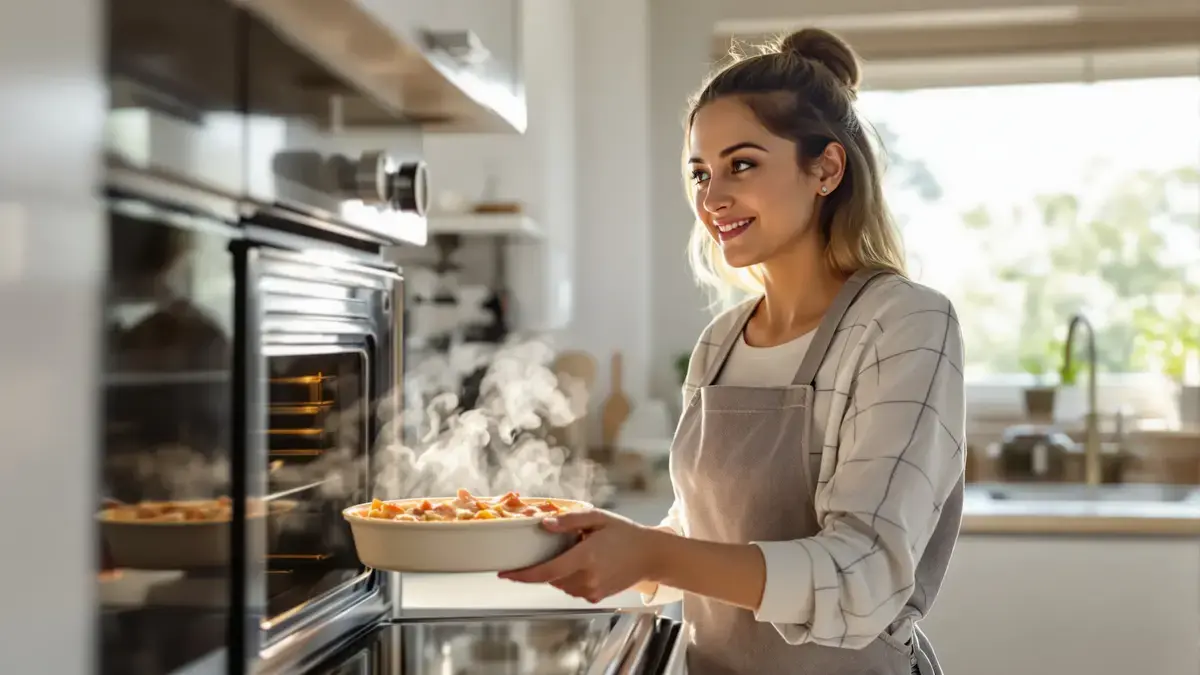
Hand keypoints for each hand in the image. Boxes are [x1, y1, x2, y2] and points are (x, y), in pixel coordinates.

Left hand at [498, 510, 663, 603]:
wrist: (651, 555)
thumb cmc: (625, 533)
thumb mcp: (598, 518)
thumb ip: (570, 521)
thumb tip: (545, 524)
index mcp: (585, 557)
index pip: (546, 571)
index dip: (522, 574)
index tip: (504, 573)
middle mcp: (587, 578)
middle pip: (551, 577)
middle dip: (545, 565)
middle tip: (560, 547)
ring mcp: (592, 590)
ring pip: (560, 584)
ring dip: (558, 571)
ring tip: (578, 553)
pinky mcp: (595, 597)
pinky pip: (572, 588)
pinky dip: (570, 577)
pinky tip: (586, 563)